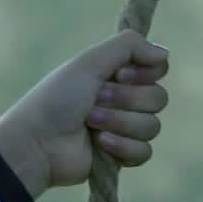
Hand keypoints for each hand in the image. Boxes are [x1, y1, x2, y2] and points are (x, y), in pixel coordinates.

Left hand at [0, 30, 169, 195]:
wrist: (38, 142)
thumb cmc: (58, 98)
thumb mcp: (89, 62)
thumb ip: (127, 46)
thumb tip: (164, 53)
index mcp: (116, 74)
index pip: (158, 69)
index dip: (144, 73)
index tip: (120, 74)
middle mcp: (123, 99)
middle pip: (158, 98)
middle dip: (126, 100)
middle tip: (95, 99)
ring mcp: (123, 128)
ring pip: (152, 126)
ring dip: (119, 122)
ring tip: (90, 123)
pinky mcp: (122, 155)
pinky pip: (144, 151)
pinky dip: (123, 146)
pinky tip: (100, 144)